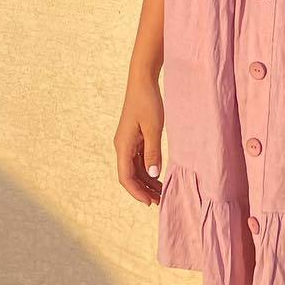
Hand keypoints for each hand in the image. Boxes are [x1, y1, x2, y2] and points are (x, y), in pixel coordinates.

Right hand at [115, 75, 164, 205]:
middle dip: (144, 190)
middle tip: (160, 202)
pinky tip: (159, 176)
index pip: (126, 177)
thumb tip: (153, 176)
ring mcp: (128, 143)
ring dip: (146, 182)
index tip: (150, 203)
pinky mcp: (134, 138)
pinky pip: (139, 160)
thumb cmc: (148, 102)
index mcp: (123, 146)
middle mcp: (122, 146)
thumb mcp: (154, 128)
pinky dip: (148, 170)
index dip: (137, 192)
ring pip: (135, 169)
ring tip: (162, 192)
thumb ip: (153, 152)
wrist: (142, 81)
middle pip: (130, 176)